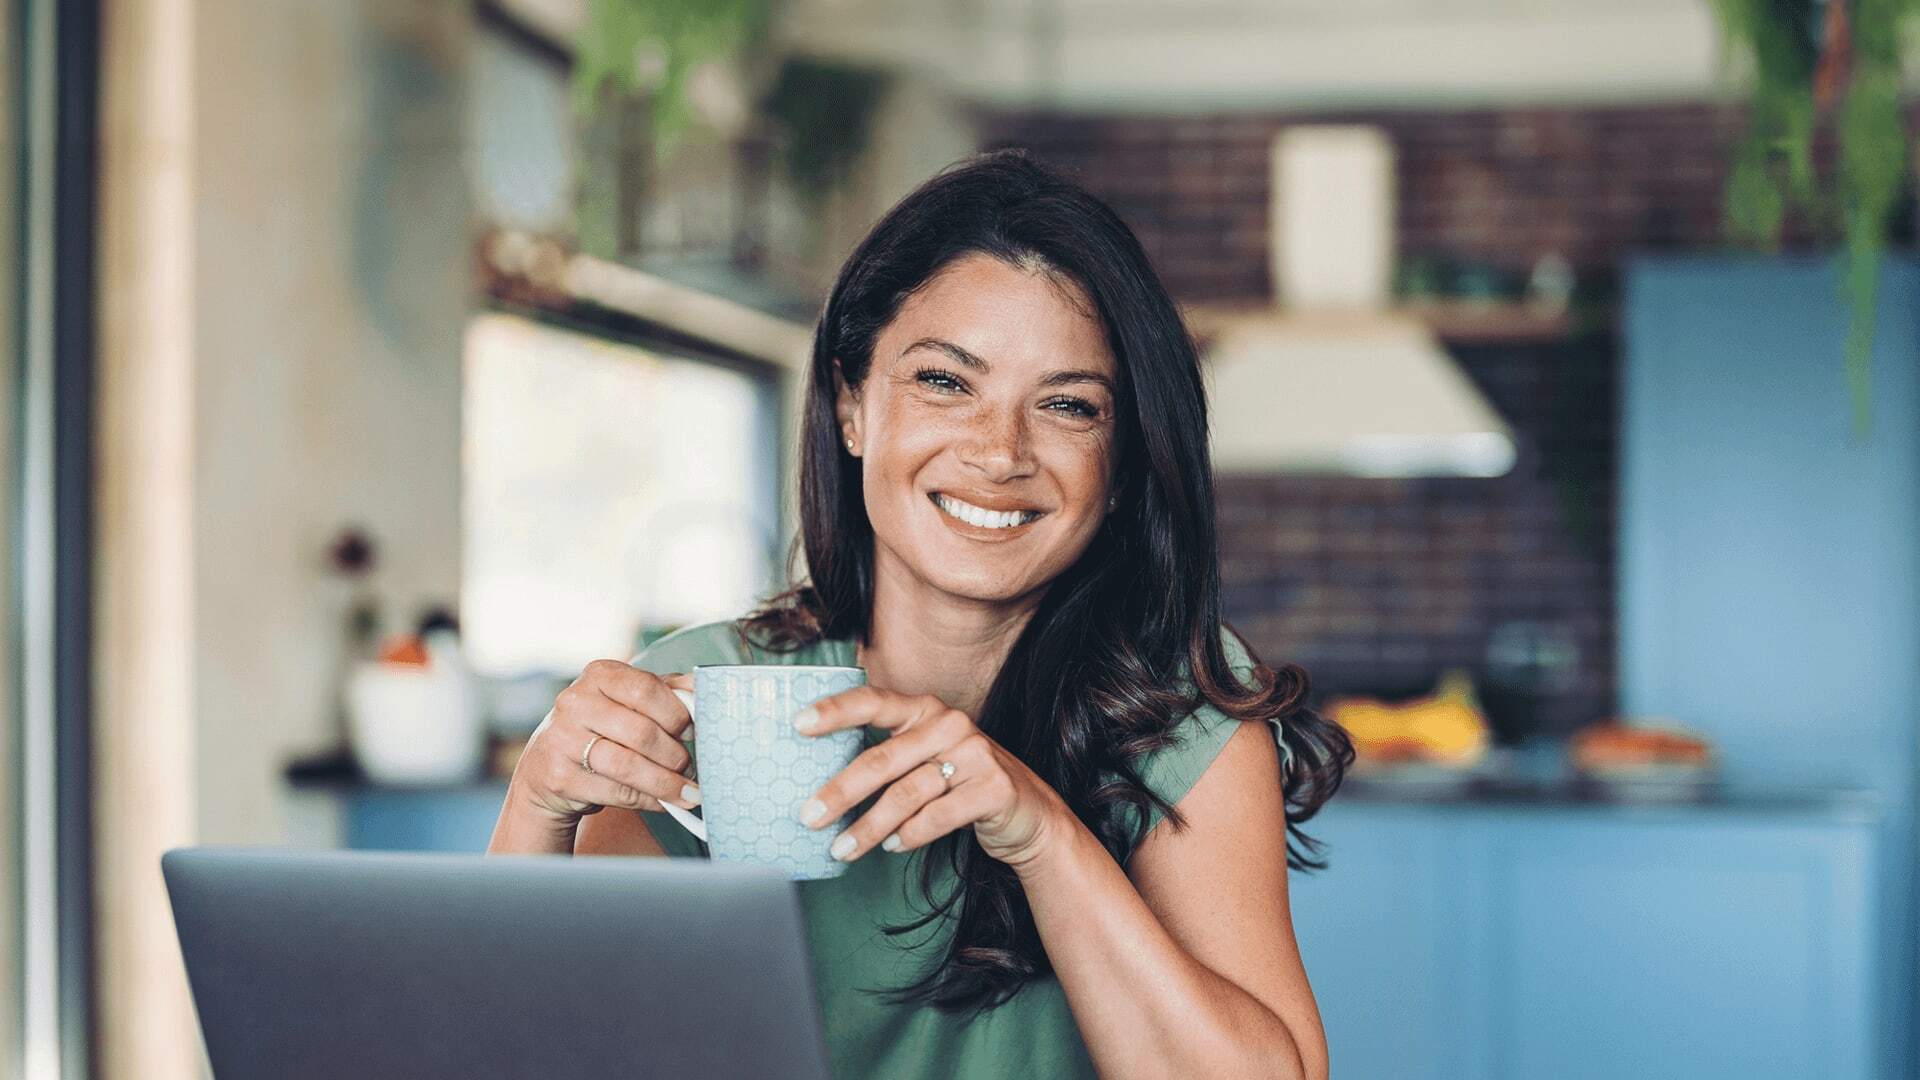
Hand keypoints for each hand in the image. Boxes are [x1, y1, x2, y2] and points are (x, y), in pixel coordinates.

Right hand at [509, 660, 700, 830]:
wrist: (546, 767)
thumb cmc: (601, 728)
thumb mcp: (628, 701)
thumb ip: (666, 691)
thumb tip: (703, 686)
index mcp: (599, 675)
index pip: (647, 689)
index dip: (677, 714)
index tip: (694, 731)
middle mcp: (575, 703)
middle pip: (641, 732)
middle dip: (675, 755)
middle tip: (691, 767)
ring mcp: (562, 740)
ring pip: (628, 765)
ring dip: (665, 783)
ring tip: (687, 791)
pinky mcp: (560, 777)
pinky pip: (616, 792)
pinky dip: (648, 800)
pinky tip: (665, 802)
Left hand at [794, 687, 1072, 868]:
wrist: (1029, 815)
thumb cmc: (962, 786)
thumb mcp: (927, 760)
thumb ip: (888, 759)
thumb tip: (821, 785)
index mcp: (925, 710)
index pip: (874, 702)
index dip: (835, 711)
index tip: (798, 725)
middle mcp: (949, 724)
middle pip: (882, 759)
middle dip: (840, 793)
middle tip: (808, 817)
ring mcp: (975, 753)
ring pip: (906, 794)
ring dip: (869, 827)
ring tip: (842, 849)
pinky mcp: (993, 787)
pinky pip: (937, 816)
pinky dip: (909, 836)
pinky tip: (893, 847)